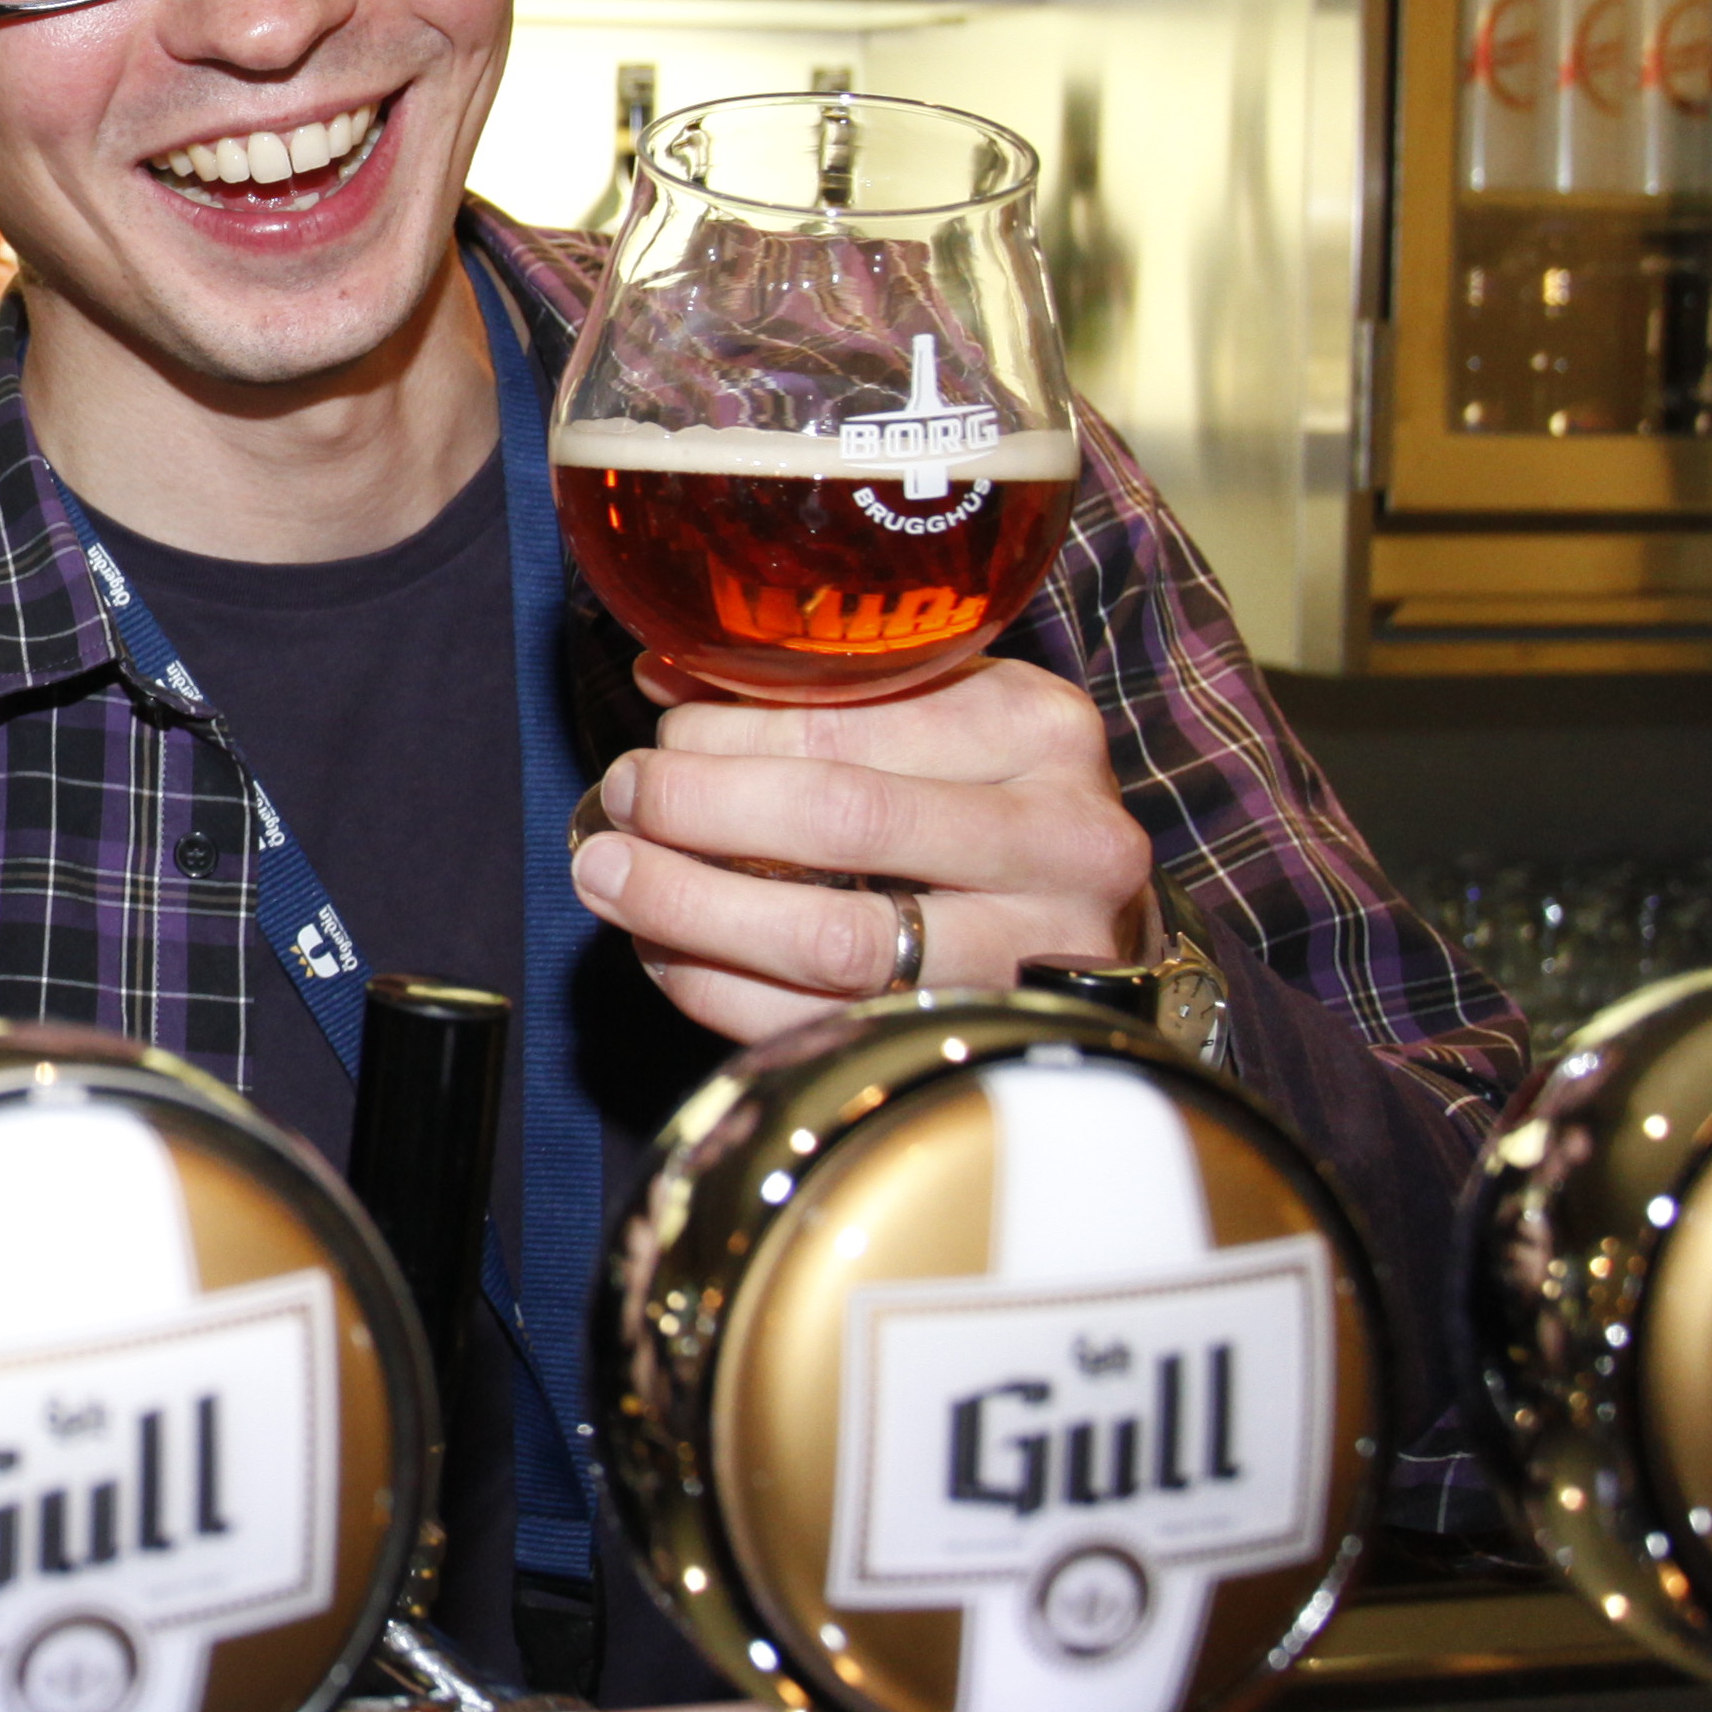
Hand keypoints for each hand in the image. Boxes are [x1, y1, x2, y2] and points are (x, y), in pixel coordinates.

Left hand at [564, 654, 1155, 1049]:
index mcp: (1038, 730)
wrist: (1099, 926)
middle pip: (841, 823)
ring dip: (690, 908)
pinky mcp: (981, 1037)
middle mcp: (1059, 839)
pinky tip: (667, 951)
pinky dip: (721, 990)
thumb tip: (668, 674)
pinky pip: (823, 1023)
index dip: (725, 732)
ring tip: (612, 876)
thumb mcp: (938, 714)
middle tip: (618, 801)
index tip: (657, 733)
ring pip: (832, 940)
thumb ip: (818, 693)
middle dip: (697, 810)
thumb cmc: (996, 803)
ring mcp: (1034, 952)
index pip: (848, 726)